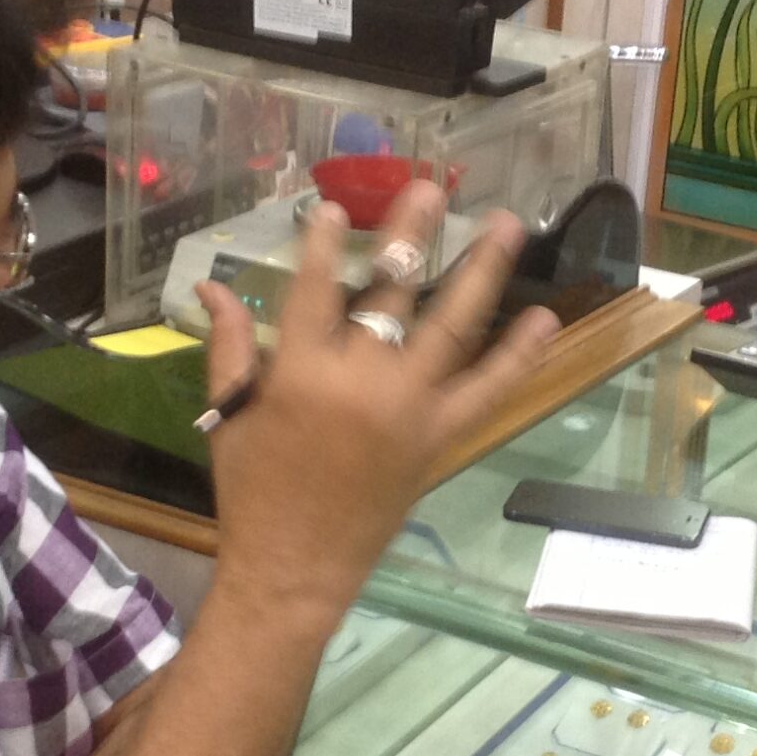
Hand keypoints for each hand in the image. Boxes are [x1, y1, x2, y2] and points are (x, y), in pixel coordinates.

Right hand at [195, 180, 555, 624]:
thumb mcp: (230, 415)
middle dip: (413, 234)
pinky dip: (517, 356)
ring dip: (482, 272)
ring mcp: (409, 410)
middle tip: (433, 188)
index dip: (328, 243)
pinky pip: (486, 390)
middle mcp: (362, 383)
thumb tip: (212, 287)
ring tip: (507, 225)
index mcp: (301, 373)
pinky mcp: (439, 439)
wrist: (295, 567)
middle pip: (394, 292)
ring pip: (453, 327)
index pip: (317, 289)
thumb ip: (229, 347)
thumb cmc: (252, 491)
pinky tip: (545, 320)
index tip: (339, 206)